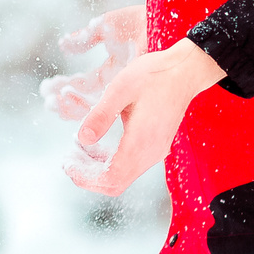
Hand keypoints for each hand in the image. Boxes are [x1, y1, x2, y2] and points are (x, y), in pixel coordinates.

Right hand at [41, 6, 146, 120]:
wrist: (174, 21)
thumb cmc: (146, 20)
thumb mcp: (109, 25)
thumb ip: (87, 35)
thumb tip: (64, 45)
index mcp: (114, 69)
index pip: (84, 84)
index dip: (65, 88)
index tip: (47, 89)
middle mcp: (121, 84)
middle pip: (88, 100)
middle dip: (66, 103)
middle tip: (49, 103)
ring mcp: (131, 90)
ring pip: (98, 106)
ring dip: (75, 107)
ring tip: (56, 104)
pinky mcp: (138, 93)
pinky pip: (114, 106)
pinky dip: (95, 109)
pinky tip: (81, 110)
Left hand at [63, 37, 223, 196]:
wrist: (186, 71)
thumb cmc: (155, 75)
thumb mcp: (121, 89)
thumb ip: (100, 115)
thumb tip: (83, 138)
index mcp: (142, 141)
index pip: (112, 178)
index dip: (86, 177)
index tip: (67, 163)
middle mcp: (151, 153)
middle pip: (116, 183)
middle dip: (88, 175)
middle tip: (68, 158)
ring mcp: (155, 151)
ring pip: (122, 176)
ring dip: (97, 168)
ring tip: (76, 150)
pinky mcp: (155, 145)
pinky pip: (130, 165)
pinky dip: (109, 161)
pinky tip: (94, 145)